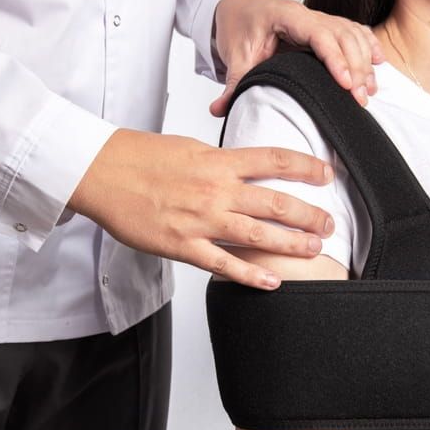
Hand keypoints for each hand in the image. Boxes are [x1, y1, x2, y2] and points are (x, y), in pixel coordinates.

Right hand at [68, 128, 335, 288]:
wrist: (100, 171)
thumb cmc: (139, 157)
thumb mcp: (189, 147)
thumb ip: (220, 161)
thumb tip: (246, 165)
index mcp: (217, 162)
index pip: (275, 160)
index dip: (307, 167)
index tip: (327, 174)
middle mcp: (215, 190)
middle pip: (275, 202)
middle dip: (309, 214)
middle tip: (329, 223)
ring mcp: (200, 220)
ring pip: (258, 235)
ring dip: (291, 243)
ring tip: (314, 249)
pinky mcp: (183, 246)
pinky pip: (224, 264)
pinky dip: (251, 275)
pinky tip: (272, 282)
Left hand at [209, 0, 384, 116]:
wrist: (239, 5)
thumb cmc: (239, 24)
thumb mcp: (234, 54)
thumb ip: (231, 82)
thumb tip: (219, 110)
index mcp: (287, 16)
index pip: (319, 34)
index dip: (335, 58)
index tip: (345, 84)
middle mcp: (308, 15)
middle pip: (343, 35)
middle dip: (356, 67)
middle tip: (361, 99)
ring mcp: (319, 19)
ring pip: (352, 34)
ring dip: (365, 61)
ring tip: (370, 91)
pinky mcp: (326, 27)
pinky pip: (354, 31)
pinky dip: (369, 45)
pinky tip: (379, 63)